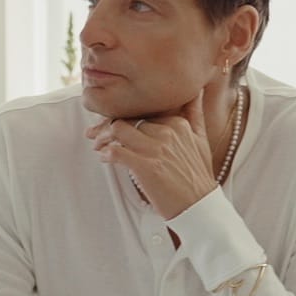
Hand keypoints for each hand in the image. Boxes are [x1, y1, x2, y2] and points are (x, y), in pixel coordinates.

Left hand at [87, 94, 215, 218]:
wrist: (200, 206)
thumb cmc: (197, 175)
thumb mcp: (200, 139)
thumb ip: (194, 113)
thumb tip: (196, 90)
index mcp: (178, 122)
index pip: (142, 110)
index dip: (123, 116)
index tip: (110, 124)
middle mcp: (167, 131)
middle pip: (127, 119)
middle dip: (108, 127)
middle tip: (95, 135)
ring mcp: (156, 149)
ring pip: (118, 130)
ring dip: (104, 139)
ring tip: (99, 147)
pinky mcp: (146, 167)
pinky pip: (116, 152)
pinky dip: (107, 155)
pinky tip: (105, 159)